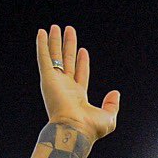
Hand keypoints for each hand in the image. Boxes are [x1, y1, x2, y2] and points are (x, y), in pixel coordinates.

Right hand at [36, 25, 119, 140]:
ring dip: (54, 42)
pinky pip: (44, 58)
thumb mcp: (108, 117)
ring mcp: (55, 82)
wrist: (74, 130)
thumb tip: (115, 93)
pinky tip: (42, 33)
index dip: (82, 61)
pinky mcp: (48, 79)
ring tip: (55, 27)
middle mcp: (65, 88)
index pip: (80, 74)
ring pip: (55, 57)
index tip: (83, 49)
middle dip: (67, 46)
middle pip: (67, 61)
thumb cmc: (90, 129)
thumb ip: (112, 104)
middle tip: (67, 31)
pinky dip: (42, 45)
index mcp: (77, 96)